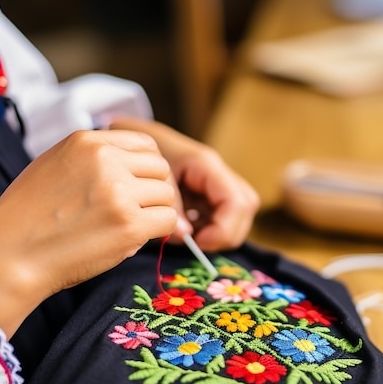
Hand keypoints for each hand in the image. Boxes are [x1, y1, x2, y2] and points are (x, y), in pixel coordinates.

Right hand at [0, 129, 177, 335]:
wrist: (10, 257)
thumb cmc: (29, 216)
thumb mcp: (55, 164)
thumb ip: (95, 157)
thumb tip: (136, 160)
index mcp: (86, 142)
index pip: (145, 143)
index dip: (147, 167)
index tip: (138, 185)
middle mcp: (105, 160)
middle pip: (161, 168)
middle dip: (152, 190)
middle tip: (135, 209)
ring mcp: (119, 192)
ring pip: (167, 195)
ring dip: (154, 211)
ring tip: (127, 225)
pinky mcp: (129, 225)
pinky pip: (168, 220)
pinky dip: (158, 231)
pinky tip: (133, 237)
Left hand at [109, 119, 259, 251]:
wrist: (136, 140)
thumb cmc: (141, 155)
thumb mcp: (152, 179)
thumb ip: (171, 206)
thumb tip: (186, 236)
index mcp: (206, 165)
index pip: (237, 202)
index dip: (224, 229)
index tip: (199, 241)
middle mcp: (219, 172)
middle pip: (246, 207)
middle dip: (227, 233)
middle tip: (198, 243)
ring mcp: (218, 182)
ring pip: (241, 212)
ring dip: (220, 231)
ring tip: (192, 236)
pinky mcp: (213, 191)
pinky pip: (226, 214)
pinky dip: (212, 228)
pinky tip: (190, 228)